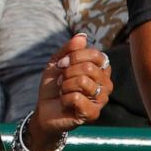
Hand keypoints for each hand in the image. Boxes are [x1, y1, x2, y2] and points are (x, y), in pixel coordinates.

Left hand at [28, 34, 112, 148]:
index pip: (97, 55)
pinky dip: (65, 98)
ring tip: (63, 91)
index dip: (75, 56)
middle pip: (89, 68)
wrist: (45, 108)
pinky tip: (65, 102)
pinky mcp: (93, 114)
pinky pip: (77, 98)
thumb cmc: (55, 84)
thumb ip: (70, 49)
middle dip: (67, 72)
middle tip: (61, 80)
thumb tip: (82, 36)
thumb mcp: (58, 61)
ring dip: (65, 85)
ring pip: (83, 82)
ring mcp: (101, 100)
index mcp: (100, 70)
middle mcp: (106, 84)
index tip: (62, 63)